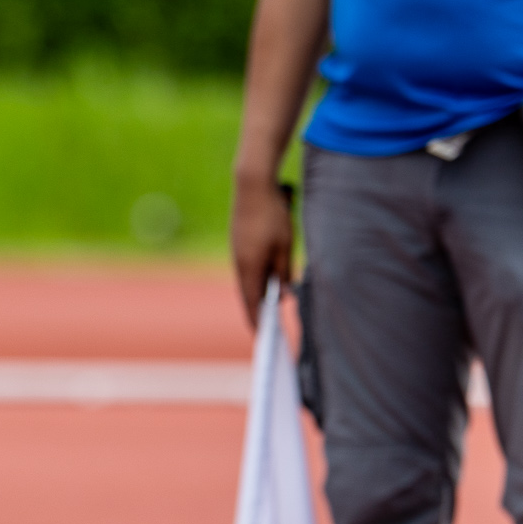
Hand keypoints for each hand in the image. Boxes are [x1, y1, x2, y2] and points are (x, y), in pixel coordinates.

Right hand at [230, 179, 294, 326]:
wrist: (252, 186)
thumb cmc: (272, 216)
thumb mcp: (285, 246)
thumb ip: (284, 271)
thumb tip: (284, 293)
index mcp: (249, 268)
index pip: (252, 303)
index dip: (258, 321)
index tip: (262, 338)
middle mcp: (238, 263)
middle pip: (247, 295)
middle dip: (257, 313)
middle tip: (266, 329)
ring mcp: (237, 253)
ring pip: (247, 281)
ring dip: (257, 295)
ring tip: (269, 308)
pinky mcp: (239, 243)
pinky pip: (246, 268)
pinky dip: (255, 280)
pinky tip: (266, 281)